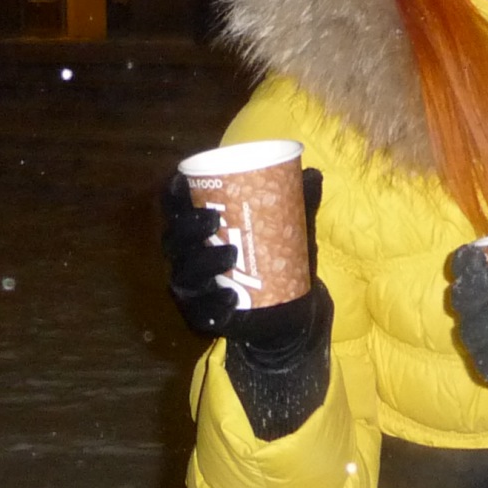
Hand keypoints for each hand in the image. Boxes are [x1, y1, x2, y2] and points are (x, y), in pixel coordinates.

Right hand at [162, 168, 324, 350]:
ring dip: (204, 262)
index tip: (184, 182)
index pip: (174, 207)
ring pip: (185, 272)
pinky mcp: (201, 315)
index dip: (172, 194)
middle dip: (188, 227)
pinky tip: (230, 299)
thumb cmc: (277, 257)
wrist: (286, 309)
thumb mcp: (289, 230)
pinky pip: (200, 311)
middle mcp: (187, 255)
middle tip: (215, 221)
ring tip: (231, 255)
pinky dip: (214, 305)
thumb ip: (298, 203)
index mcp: (198, 228)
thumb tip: (314, 173)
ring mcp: (192, 287)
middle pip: (174, 237)